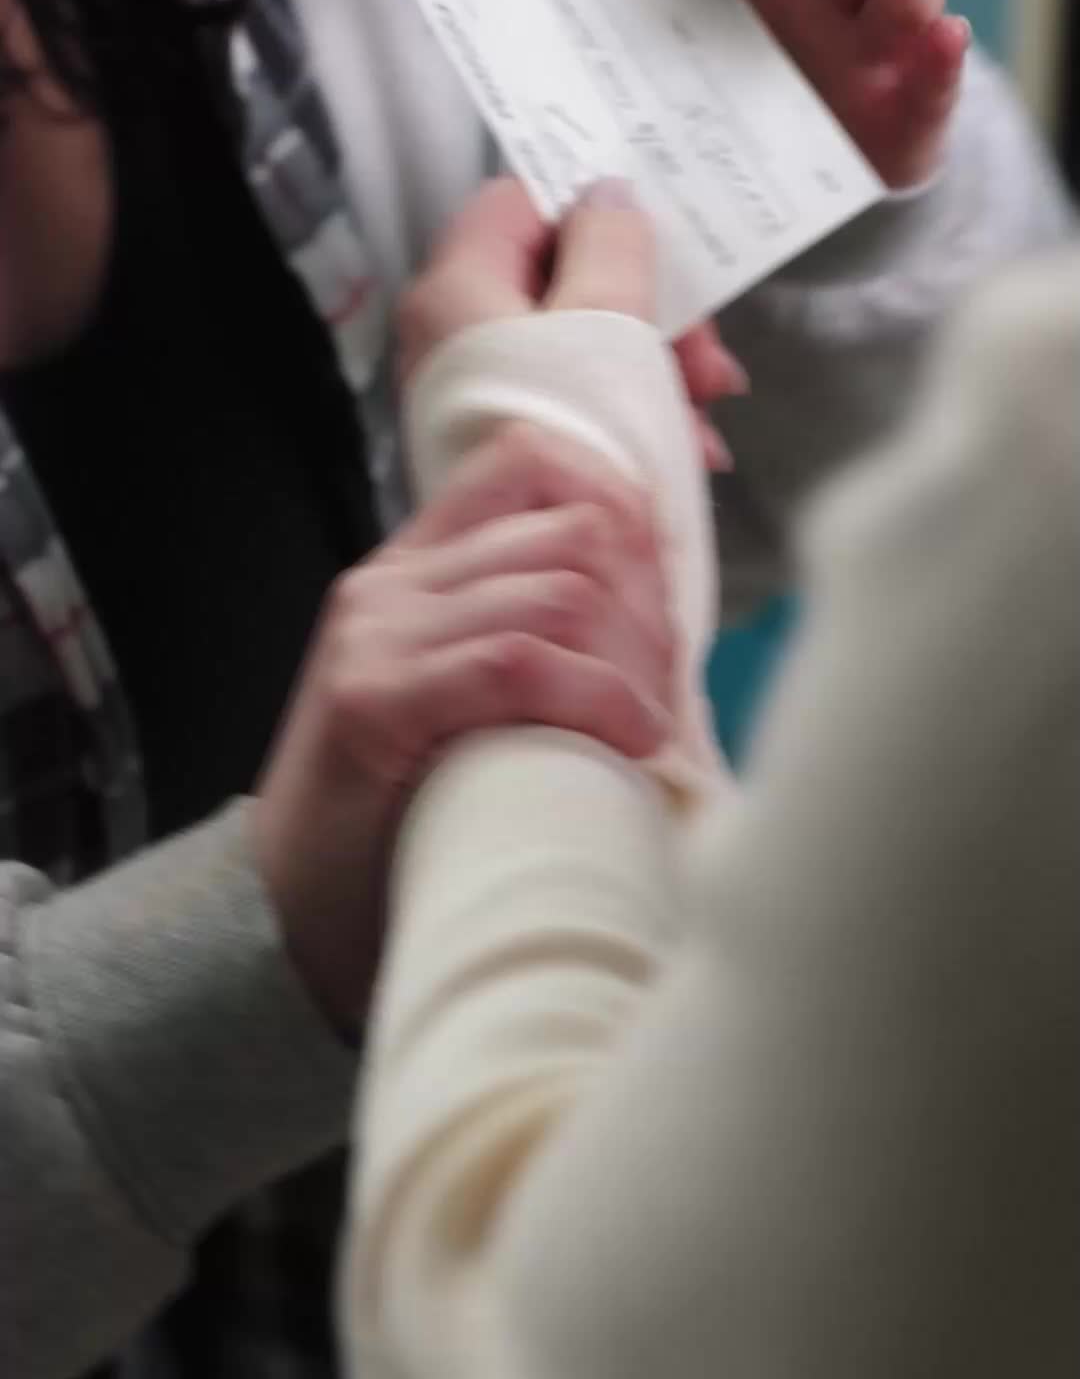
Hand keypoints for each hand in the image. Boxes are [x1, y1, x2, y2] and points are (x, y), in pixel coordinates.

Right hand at [255, 425, 671, 1028]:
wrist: (287, 916)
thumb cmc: (399, 818)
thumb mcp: (464, 700)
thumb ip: (525, 639)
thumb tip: (657, 619)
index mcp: (413, 568)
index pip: (527, 462)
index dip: (620, 501)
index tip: (666, 585)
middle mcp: (390, 585)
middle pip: (572, 534)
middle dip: (650, 605)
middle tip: (669, 686)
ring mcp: (376, 639)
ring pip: (559, 596)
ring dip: (635, 662)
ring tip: (651, 725)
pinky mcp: (373, 703)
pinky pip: (517, 664)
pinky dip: (595, 698)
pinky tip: (630, 740)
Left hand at [401, 177, 747, 467]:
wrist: (541, 570)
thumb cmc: (570, 433)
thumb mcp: (605, 319)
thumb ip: (610, 244)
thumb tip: (606, 194)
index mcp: (459, 286)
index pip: (519, 202)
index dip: (592, 216)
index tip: (655, 257)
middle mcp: (456, 332)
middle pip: (563, 278)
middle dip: (649, 314)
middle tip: (707, 361)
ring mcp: (483, 389)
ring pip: (582, 342)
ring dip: (656, 369)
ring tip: (705, 420)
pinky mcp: (510, 437)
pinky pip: (579, 396)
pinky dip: (634, 409)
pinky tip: (687, 447)